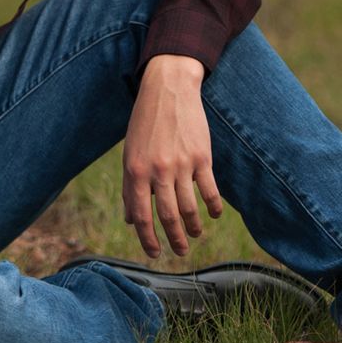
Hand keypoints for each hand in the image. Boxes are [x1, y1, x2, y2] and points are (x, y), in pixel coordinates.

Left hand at [122, 54, 222, 258]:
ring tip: (195, 235)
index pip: (141, 215)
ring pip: (189, 208)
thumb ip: (129, 186)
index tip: (154, 253)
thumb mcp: (130, 152)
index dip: (147, 239)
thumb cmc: (145, 123)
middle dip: (174, 240)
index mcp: (135, 170)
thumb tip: (131, 219)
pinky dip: (213, 208)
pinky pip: (210, 191)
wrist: (168, 89)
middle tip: (179, 251)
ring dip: (193, 227)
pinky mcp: (202, 157)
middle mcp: (157, 170)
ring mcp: (181, 164)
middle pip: (167, 216)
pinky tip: (213, 215)